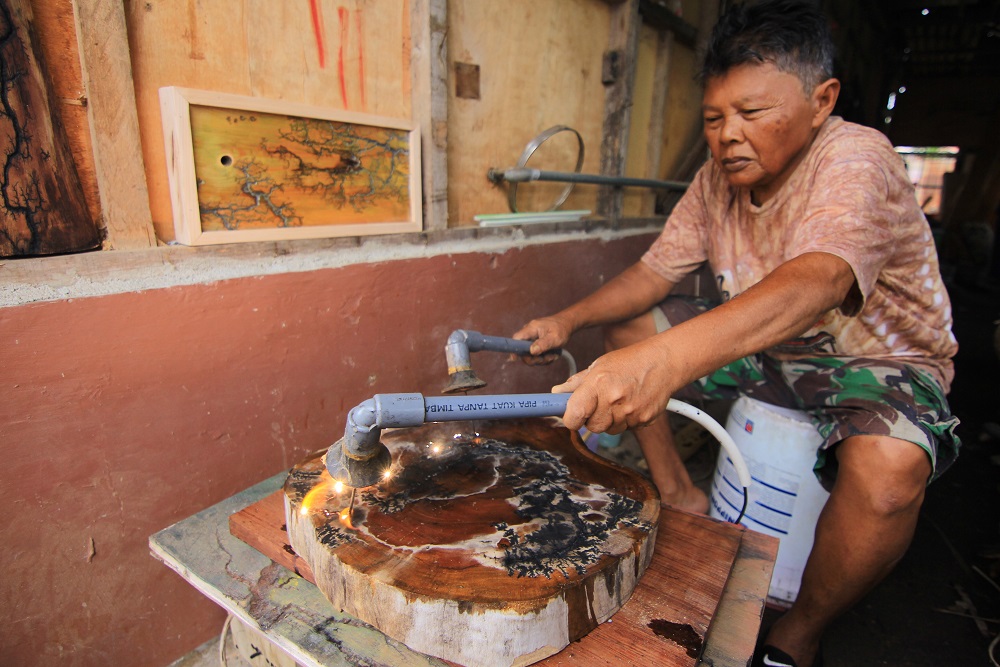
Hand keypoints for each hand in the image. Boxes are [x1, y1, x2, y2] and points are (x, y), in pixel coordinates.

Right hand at [511, 316, 572, 365]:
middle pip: (522, 351)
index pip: (516, 339)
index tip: (514, 359)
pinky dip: (544, 358)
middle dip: (533, 359)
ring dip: (541, 359)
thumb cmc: (561, 329)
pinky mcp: (535, 344)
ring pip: (530, 355)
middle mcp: (529, 334)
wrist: (567, 324)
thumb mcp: (555, 338)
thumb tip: (532, 351)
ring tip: (553, 355)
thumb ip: (543, 344)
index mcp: (531, 328)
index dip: (514, 349)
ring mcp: (531, 339)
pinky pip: (536, 355)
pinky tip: (552, 354)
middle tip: (545, 359)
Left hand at [552, 342, 673, 433]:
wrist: (663, 362)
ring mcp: (630, 412)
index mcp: (598, 383)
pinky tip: (631, 403)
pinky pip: (627, 428)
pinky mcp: (643, 420)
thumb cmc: (629, 362)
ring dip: (609, 420)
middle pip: (592, 426)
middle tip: (599, 402)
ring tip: (618, 400)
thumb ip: (577, 383)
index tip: (570, 416)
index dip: (569, 419)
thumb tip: (557, 393)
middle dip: (591, 418)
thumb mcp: (599, 366)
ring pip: (609, 429)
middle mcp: (614, 400)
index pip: (574, 415)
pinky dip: (626, 420)